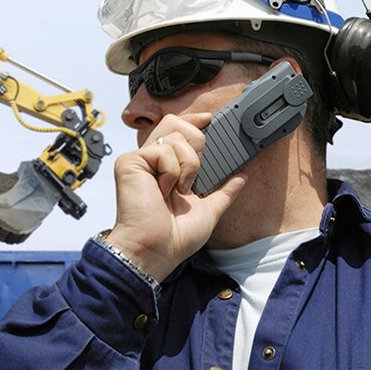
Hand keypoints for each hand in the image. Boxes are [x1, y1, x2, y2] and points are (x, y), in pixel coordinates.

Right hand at [104, 113, 247, 281]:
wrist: (156, 250)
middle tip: (193, 173)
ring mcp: (140, 161)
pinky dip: (173, 172)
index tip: (210, 120)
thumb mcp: (208, 210)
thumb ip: (223, 191)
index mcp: (167, 170)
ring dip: (188, 165)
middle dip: (195, 143)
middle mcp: (151, 162)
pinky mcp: (130, 163)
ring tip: (178, 190)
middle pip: (174, 123)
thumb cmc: (174, 238)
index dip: (194, 121)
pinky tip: (164, 191)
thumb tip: (241, 177)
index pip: (178, 131)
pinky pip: (163, 150)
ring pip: (174, 135)